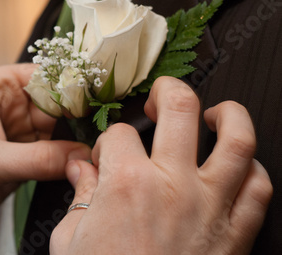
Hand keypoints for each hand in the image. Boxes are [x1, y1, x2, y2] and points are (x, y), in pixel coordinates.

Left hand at [0, 64, 89, 252]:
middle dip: (78, 116)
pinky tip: (81, 164)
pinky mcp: (20, 157)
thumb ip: (38, 159)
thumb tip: (82, 155)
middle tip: (105, 130)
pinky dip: (65, 160)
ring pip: (58, 130)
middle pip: (57, 103)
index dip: (73, 85)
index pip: (45, 76)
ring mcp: (15, 133)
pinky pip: (52, 153)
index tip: (101, 98)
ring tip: (97, 149)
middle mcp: (6, 106)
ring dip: (74, 141)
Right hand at [51, 77, 271, 254]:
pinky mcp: (236, 233)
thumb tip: (79, 167)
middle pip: (181, 108)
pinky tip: (238, 168)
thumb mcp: (71, 240)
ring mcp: (210, 205)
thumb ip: (78, 194)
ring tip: (214, 114)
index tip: (108, 154)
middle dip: (169, 91)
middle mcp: (172, 184)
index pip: (120, 134)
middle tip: (162, 95)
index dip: (111, 140)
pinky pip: (259, 188)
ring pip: (237, 138)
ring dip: (228, 115)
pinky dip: (253, 170)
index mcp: (126, 183)